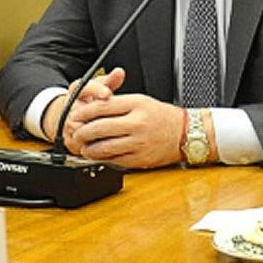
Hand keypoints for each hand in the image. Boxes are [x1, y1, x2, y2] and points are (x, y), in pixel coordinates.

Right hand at [43, 67, 126, 141]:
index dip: (96, 90)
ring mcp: (70, 128)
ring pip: (85, 130)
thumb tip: (119, 72)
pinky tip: (113, 141)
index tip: (107, 93)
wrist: (68, 118)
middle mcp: (70, 110)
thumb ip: (109, 80)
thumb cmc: (86, 101)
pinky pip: (86, 145)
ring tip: (117, 127)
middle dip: (101, 114)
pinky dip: (100, 144)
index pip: (83, 88)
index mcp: (75, 92)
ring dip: (101, 129)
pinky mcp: (73, 143)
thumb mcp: (97, 87)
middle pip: (84, 112)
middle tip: (119, 115)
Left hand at [64, 93, 199, 168]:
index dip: (83, 112)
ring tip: (84, 146)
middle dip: (81, 132)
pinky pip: (113, 160)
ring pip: (103, 147)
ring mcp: (138, 142)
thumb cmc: (163, 117)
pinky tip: (97, 155)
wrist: (186, 134)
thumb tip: (92, 108)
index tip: (76, 115)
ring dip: (88, 148)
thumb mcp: (142, 101)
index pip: (102, 107)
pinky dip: (101, 158)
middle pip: (99, 127)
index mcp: (137, 105)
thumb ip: (118, 103)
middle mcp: (137, 123)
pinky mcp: (139, 159)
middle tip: (76, 133)